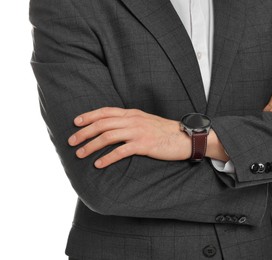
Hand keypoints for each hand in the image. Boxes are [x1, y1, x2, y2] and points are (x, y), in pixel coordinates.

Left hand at [68, 107, 191, 167]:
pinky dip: (107, 158)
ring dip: (91, 145)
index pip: (105, 111)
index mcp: (132, 113)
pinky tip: (98, 164)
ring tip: (80, 154)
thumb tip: (115, 128)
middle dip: (84, 132)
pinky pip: (120, 151)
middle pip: (102, 123)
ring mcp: (138, 132)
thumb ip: (131, 122)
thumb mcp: (146, 121)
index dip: (89, 116)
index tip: (75, 122)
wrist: (185, 137)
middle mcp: (133, 120)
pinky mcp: (144, 145)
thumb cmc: (165, 132)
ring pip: (108, 136)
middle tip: (71, 142)